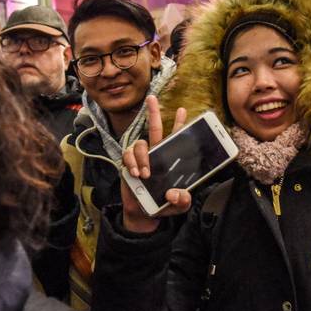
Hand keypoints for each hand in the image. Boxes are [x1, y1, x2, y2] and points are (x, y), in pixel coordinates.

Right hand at [120, 95, 189, 232]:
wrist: (143, 212)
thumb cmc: (162, 204)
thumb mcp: (178, 204)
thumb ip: (182, 200)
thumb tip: (175, 193)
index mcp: (170, 157)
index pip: (175, 137)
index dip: (179, 124)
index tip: (182, 110)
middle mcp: (155, 153)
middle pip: (154, 128)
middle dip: (153, 112)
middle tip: (152, 98)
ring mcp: (141, 157)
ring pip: (140, 144)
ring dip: (143, 158)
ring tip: (145, 174)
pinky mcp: (128, 163)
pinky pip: (127, 155)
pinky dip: (131, 163)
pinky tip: (135, 174)